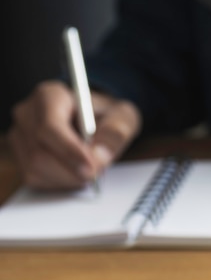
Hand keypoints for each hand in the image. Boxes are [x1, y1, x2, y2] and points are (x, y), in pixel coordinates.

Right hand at [8, 80, 141, 188]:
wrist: (94, 121)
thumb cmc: (106, 115)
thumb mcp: (122, 116)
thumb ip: (116, 131)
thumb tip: (99, 156)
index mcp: (50, 96)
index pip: (50, 126)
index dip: (70, 150)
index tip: (91, 166)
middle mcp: (28, 114)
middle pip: (40, 152)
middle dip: (72, 170)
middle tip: (97, 174)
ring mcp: (19, 136)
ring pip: (35, 169)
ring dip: (68, 178)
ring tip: (89, 169)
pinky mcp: (20, 157)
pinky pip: (35, 178)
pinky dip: (59, 183)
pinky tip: (75, 172)